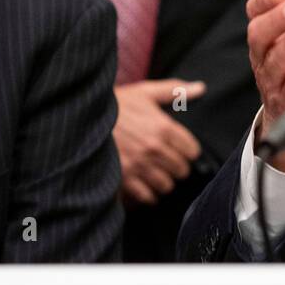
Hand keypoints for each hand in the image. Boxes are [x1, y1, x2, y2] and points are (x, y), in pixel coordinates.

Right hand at [114, 78, 205, 205]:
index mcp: (164, 127)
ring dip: (164, 181)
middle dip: (178, 167)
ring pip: (166, 185)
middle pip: (181, 170)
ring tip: (157, 174)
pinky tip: (145, 185)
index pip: (193, 151)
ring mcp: (139, 165)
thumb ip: (174, 91)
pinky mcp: (124, 178)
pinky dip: (148, 194)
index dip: (189, 151)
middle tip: (169, 163)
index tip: (182, 150)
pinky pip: (147, 196)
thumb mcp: (145, 92)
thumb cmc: (116, 104)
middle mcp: (154, 148)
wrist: (83, 118)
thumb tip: (200, 88)